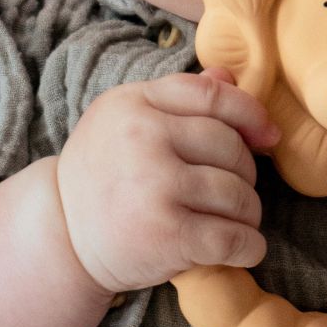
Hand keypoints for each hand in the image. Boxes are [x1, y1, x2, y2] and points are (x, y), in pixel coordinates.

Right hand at [55, 68, 278, 293]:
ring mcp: (156, 186)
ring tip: (234, 221)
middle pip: (231, 147)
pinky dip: (249, 247)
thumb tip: (232, 77)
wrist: (59, 235)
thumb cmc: (104, 176)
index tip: (267, 136)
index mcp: (134, 103)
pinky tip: (243, 248)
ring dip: (249, 213)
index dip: (250, 114)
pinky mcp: (167, 234)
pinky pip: (233, 237)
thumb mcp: (127, 121)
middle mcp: (144, 138)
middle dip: (246, 173)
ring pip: (238, 194)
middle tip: (233, 191)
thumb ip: (178, 98)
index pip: (212, 96)